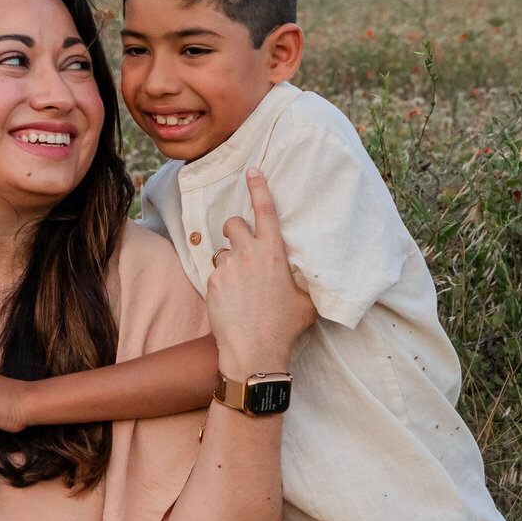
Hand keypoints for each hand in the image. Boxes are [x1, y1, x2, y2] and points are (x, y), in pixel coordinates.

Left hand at [206, 168, 316, 377]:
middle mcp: (249, 254)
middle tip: (244, 248)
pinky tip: (232, 300)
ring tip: (242, 286)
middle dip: (237, 230)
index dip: (259, 188)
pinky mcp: (212, 281)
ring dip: (230, 260)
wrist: (254, 349)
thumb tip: (310, 270)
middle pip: (234, 222)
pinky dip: (222, 281)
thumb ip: (304, 277)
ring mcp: (228, 267)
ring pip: (223, 250)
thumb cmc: (285, 326)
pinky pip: (215, 272)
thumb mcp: (307, 299)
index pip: (266, 211)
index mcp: (275, 253)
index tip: (252, 171)